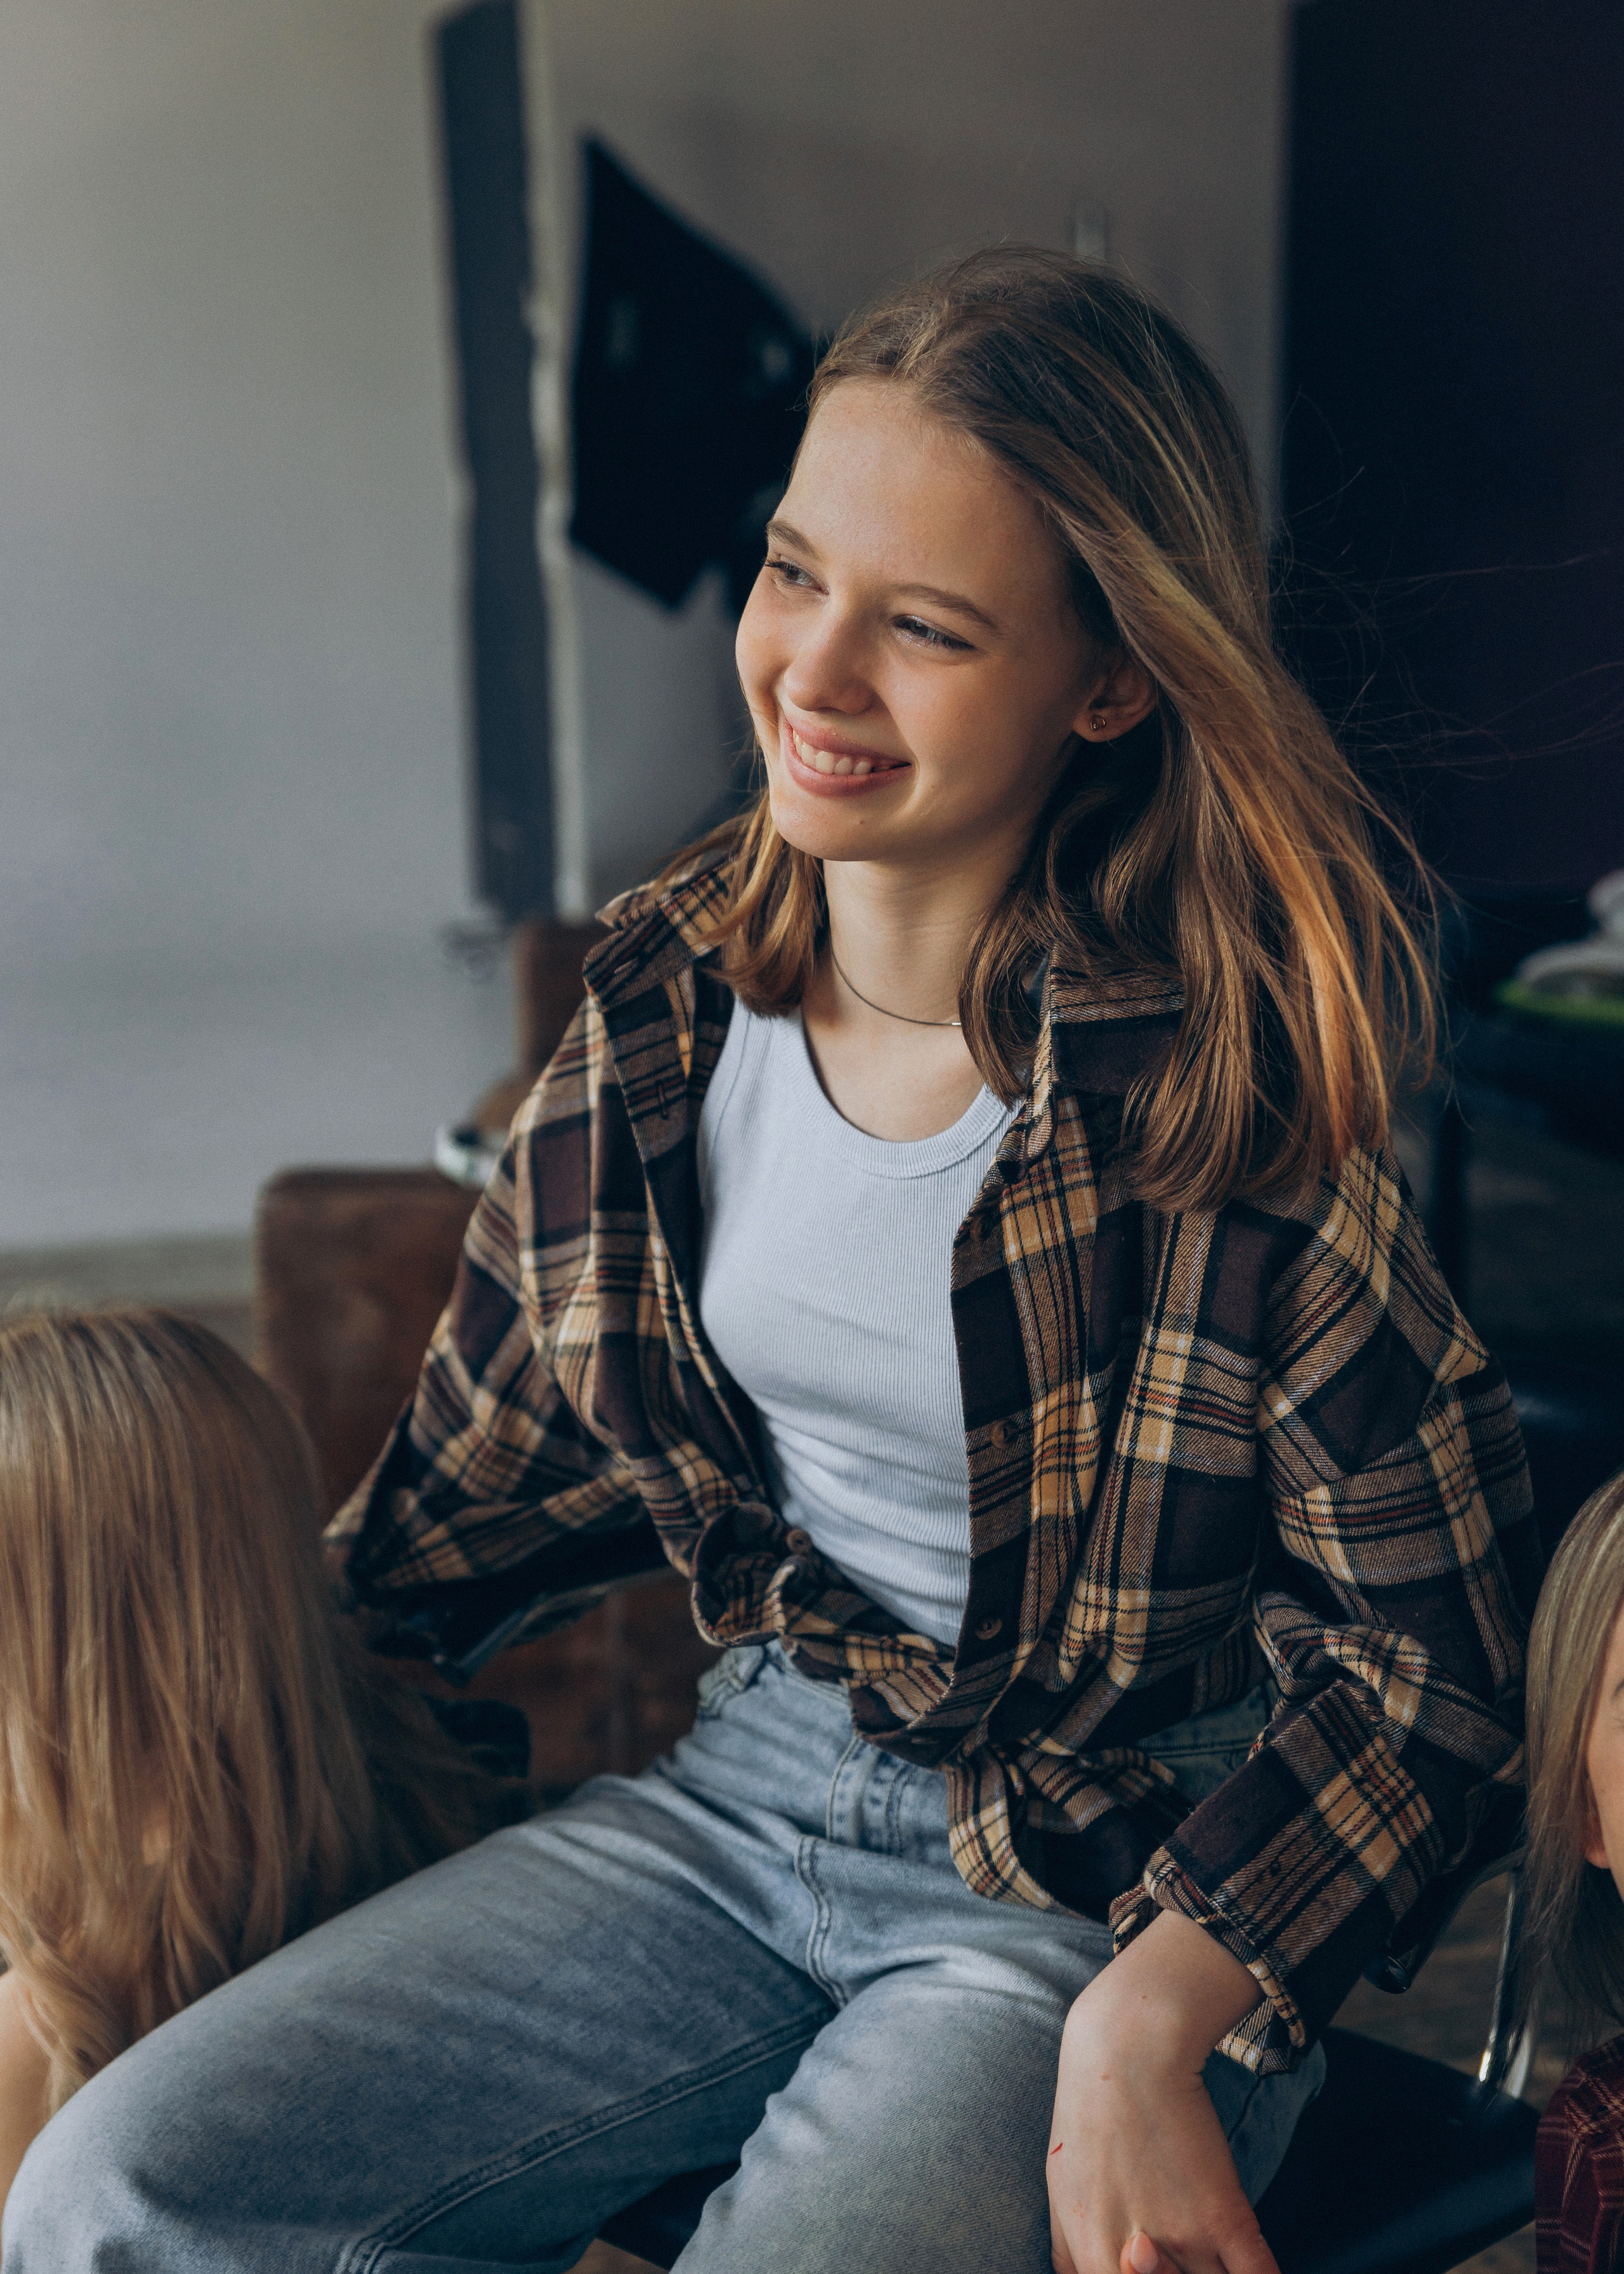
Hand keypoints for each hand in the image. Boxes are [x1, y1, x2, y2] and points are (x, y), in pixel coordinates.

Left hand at [1046, 1911, 1278, 2273]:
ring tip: (1214, 2256)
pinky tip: (1259, 2269)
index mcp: (1084, 2257)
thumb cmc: (1090, 2116)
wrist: (1127, 2048)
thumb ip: (1069, 2254)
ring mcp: (1177, 2240)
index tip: (1164, 2266)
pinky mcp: (1223, 2217)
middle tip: (1183, 2255)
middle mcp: (1123, 2261)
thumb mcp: (1062, 2191)